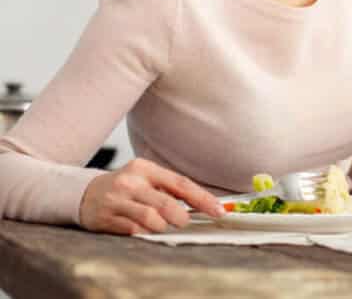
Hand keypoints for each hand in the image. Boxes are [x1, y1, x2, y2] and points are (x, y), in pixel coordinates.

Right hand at [79, 158, 223, 234]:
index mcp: (146, 168)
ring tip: (161, 225)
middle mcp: (131, 182)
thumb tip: (202, 204)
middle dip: (181, 217)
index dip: (202, 198)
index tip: (218, 210)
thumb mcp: (146, 179)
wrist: (84, 193)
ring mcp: (117, 200)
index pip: (181, 183)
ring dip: (162, 226)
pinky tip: (143, 229)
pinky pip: (133, 230)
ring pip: (150, 219)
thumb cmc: (125, 187)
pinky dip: (145, 233)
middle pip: (166, 203)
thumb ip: (170, 189)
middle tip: (184, 222)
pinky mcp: (106, 218)